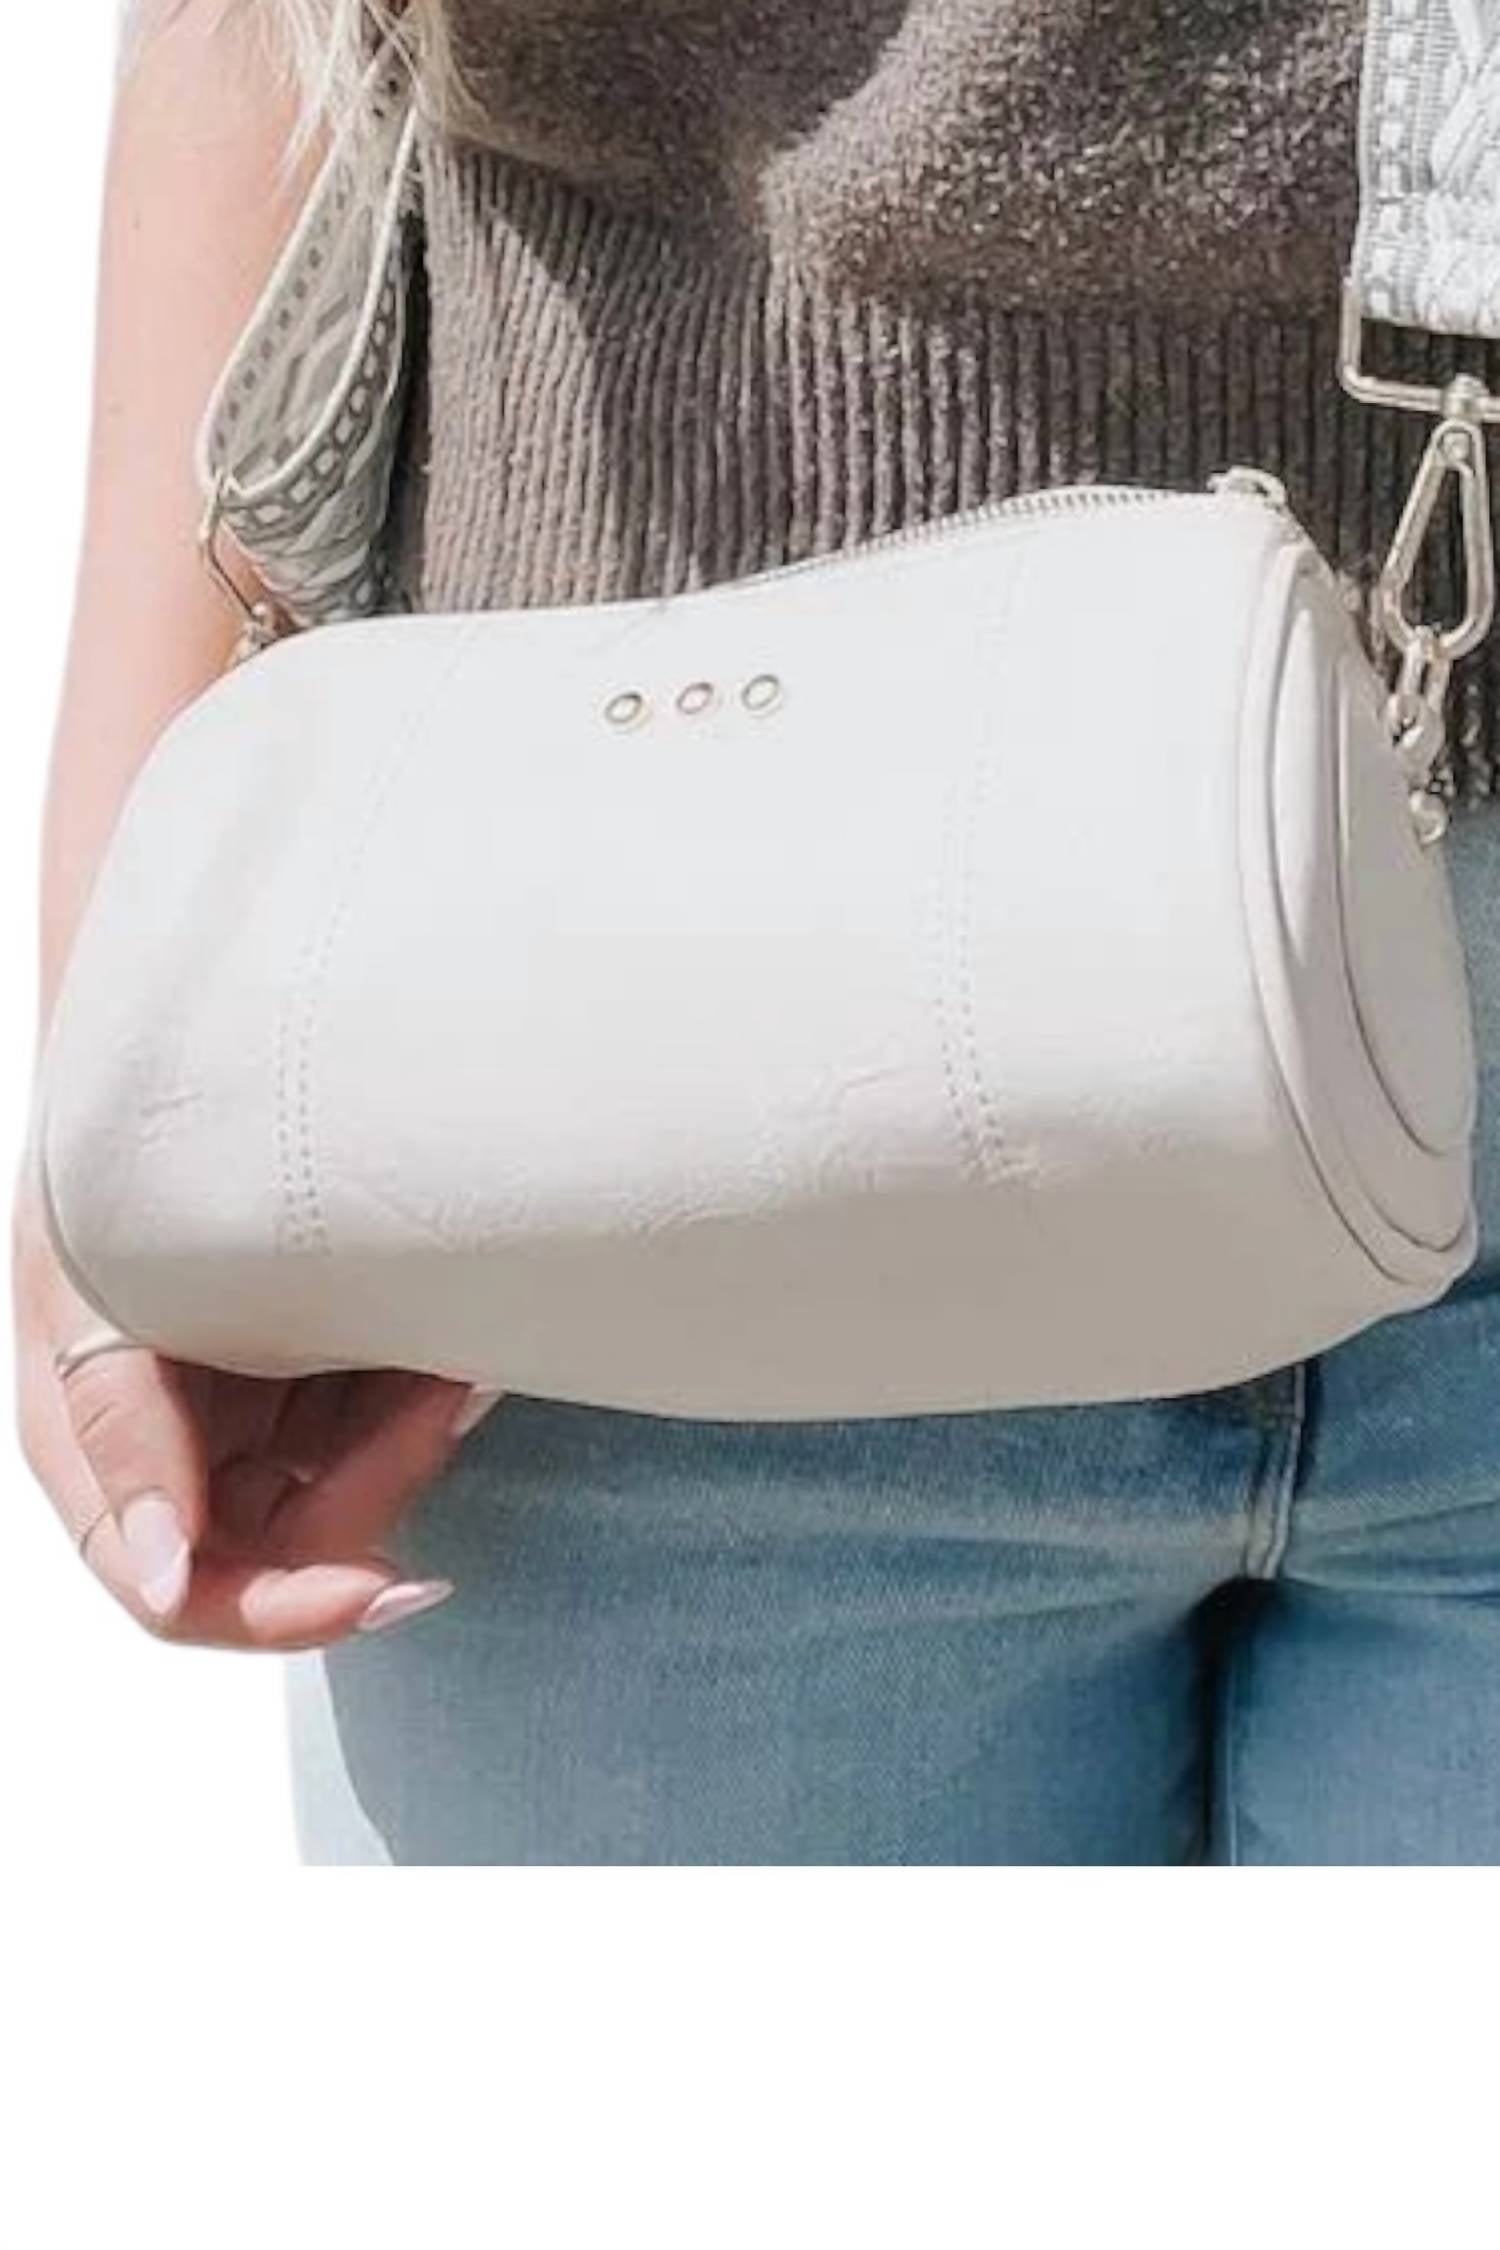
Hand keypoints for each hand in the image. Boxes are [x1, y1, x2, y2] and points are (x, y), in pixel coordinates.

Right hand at [12, 1169, 503, 1650]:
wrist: (175, 1080)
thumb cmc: (106, 1187)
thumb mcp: (95, 1309)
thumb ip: (124, 1440)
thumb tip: (163, 1581)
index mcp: (109, 1466)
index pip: (188, 1597)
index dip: (286, 1610)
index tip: (385, 1586)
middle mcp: (185, 1462)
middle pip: (295, 1546)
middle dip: (379, 1480)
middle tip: (446, 1392)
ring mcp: (254, 1422)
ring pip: (357, 1484)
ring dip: (416, 1429)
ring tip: (456, 1347)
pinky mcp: (315, 1381)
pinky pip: (386, 1421)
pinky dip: (425, 1390)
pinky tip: (453, 1342)